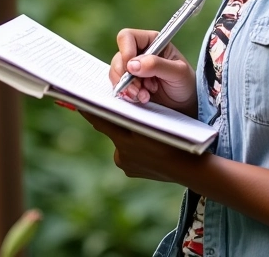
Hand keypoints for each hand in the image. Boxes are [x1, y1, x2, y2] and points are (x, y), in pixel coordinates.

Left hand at [81, 112, 199, 183]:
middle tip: (107, 104)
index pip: (100, 120)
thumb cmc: (176, 138)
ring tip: (139, 128)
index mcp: (125, 137)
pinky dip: (134, 147)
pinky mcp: (131, 170)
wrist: (190, 169)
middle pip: (111, 129)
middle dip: (111, 117)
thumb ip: (132, 112)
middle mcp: (121, 152)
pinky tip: (146, 145)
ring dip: (126, 133)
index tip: (78, 99)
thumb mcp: (155, 119)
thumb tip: (112, 107)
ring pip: (121, 140)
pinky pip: (128, 153)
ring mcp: (126, 163)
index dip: (89, 109)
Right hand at [110, 28, 197, 114]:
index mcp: (152, 41)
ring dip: (128, 87)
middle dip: (126, 76)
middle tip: (139, 88)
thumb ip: (157, 65)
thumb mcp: (178, 72)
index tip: (132, 69)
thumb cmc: (185, 82)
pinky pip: (119, 87)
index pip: (128, 37)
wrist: (185, 104)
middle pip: (119, 57)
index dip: (126, 51)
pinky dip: (128, 95)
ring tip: (145, 96)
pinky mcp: (129, 84)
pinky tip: (142, 98)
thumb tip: (132, 64)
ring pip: (116, 73)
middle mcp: (139, 53)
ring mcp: (133, 69)